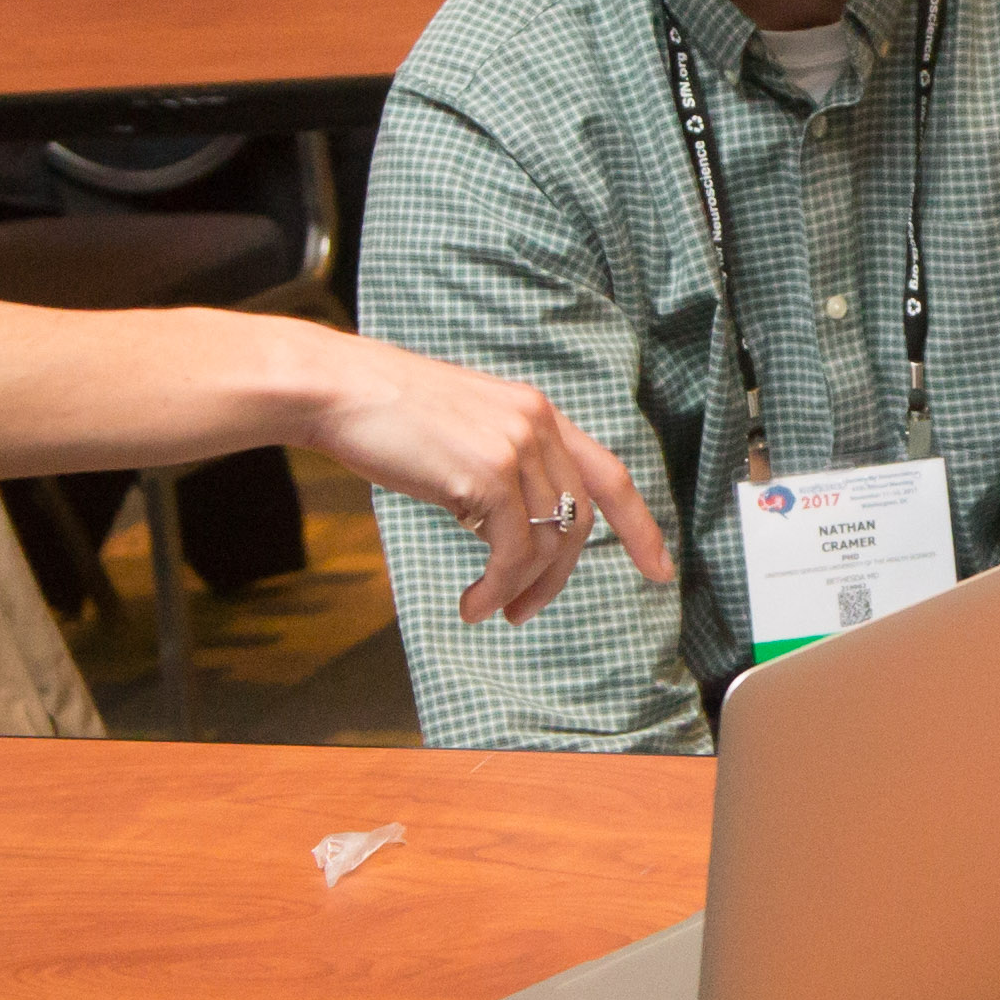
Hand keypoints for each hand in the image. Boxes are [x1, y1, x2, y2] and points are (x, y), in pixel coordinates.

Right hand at [296, 335, 669, 621]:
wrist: (338, 389)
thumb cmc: (386, 413)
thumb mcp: (464, 428)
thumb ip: (502, 461)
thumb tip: (514, 524)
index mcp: (537, 410)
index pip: (610, 473)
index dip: (640, 525)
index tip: (661, 567)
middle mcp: (537, 423)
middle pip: (579, 520)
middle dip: (557, 577)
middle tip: (524, 610)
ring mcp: (516, 446)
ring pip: (547, 542)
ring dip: (521, 588)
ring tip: (490, 609)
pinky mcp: (488, 473)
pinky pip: (512, 551)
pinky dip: (497, 587)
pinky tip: (473, 603)